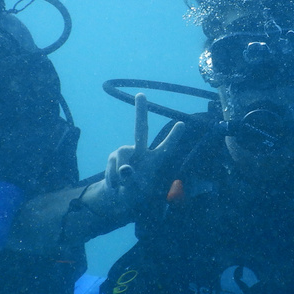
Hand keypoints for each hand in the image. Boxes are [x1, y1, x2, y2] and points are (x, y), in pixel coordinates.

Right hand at [79, 95, 186, 223]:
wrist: (120, 198)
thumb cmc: (136, 194)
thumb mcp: (138, 192)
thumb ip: (133, 181)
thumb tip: (125, 170)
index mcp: (156, 161)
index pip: (166, 148)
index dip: (173, 137)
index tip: (182, 124)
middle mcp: (142, 152)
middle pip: (140, 129)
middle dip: (140, 112)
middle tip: (140, 95)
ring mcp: (126, 153)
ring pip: (120, 157)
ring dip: (120, 174)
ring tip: (123, 186)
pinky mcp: (114, 157)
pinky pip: (112, 166)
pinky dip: (112, 178)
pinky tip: (116, 185)